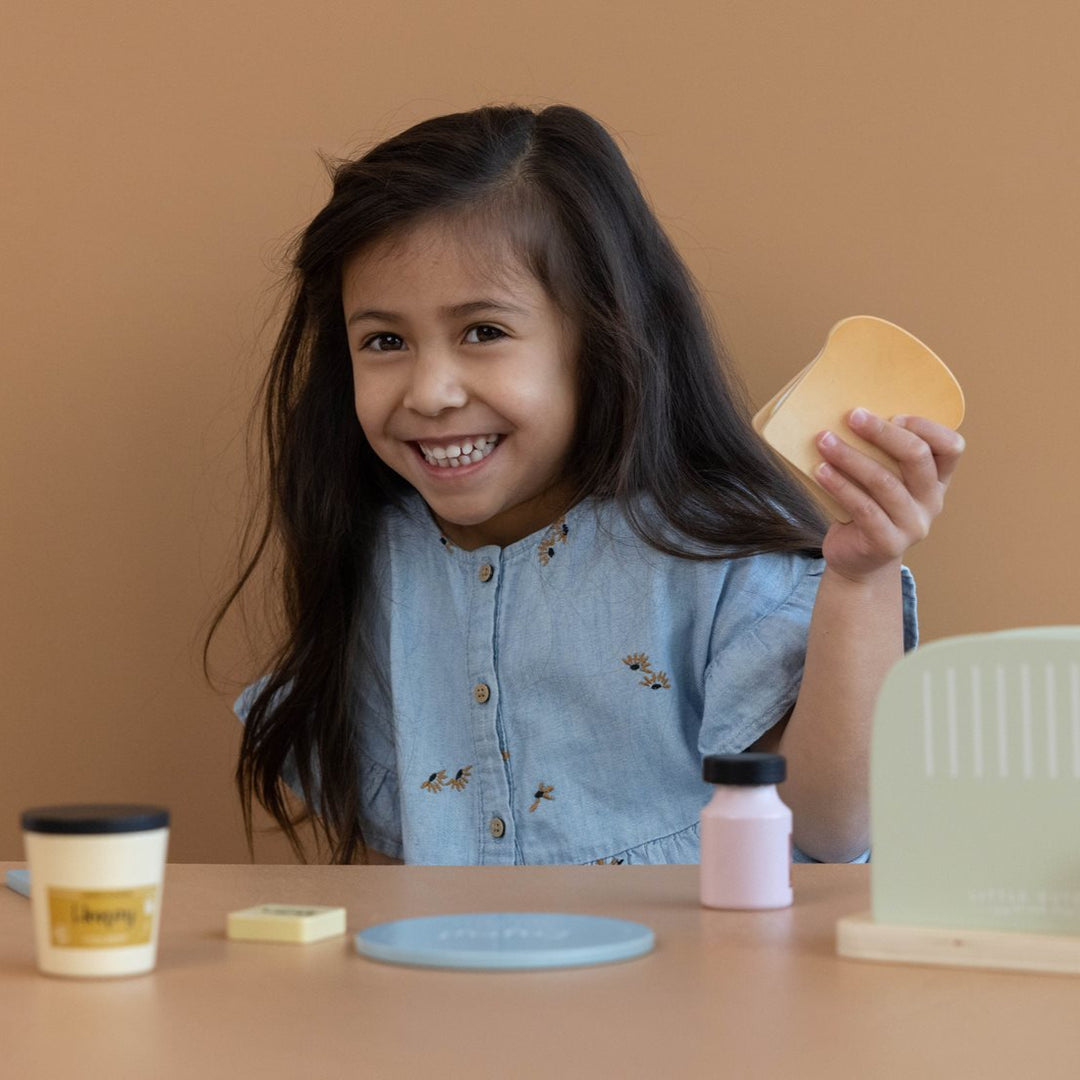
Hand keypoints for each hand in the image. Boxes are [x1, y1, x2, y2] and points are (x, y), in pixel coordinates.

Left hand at [813, 408, 964, 581]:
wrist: (856, 560)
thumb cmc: (866, 508)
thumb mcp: (879, 479)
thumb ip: (878, 455)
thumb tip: (848, 414)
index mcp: (936, 480)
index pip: (951, 447)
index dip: (926, 427)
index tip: (893, 414)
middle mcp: (931, 502)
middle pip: (917, 457)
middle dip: (882, 432)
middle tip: (852, 416)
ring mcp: (913, 525)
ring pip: (884, 482)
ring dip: (850, 456)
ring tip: (824, 440)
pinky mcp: (888, 542)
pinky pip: (863, 508)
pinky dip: (839, 485)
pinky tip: (820, 471)